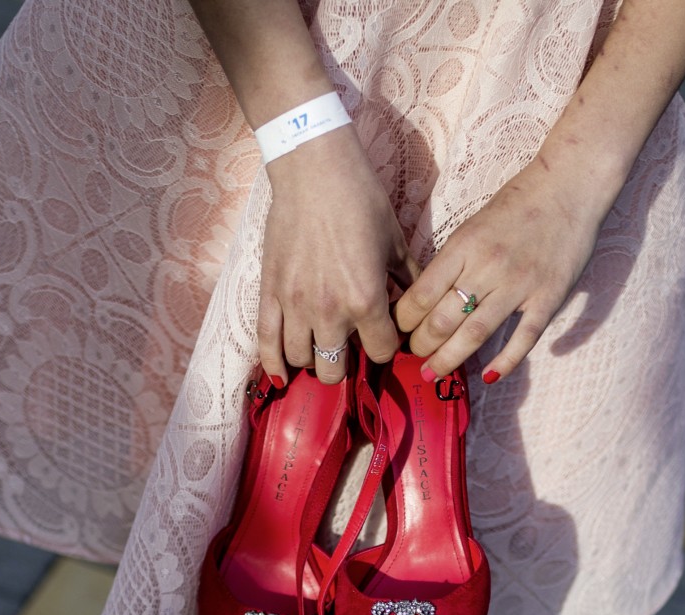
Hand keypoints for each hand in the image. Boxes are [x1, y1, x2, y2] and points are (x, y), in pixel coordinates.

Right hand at [260, 127, 417, 385]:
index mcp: (366, 300)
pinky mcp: (269, 293)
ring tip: (321, 349)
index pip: (381, 352)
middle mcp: (329, 312)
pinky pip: (266, 343)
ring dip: (314, 361)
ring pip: (301, 361)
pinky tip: (282, 373)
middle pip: (336, 370)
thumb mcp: (395, 241)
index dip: (387, 347)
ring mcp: (294, 305)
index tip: (385, 336)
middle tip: (350, 348)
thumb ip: (408, 279)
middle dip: (347, 365)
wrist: (314, 170)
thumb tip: (418, 303)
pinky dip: (273, 364)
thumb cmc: (360, 199)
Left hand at [393, 168, 607, 383]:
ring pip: (474, 334)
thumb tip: (423, 299)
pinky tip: (488, 376)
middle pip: (442, 320)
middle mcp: (488, 266)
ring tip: (433, 373)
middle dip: (420, 345)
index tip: (397, 331)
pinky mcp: (549, 297)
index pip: (421, 295)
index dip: (402, 321)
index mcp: (464, 246)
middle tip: (413, 354)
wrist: (570, 185)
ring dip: (448, 360)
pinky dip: (505, 362)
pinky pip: (523, 338)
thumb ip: (452, 261)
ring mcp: (520, 284)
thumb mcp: (473, 226)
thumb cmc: (517, 205)